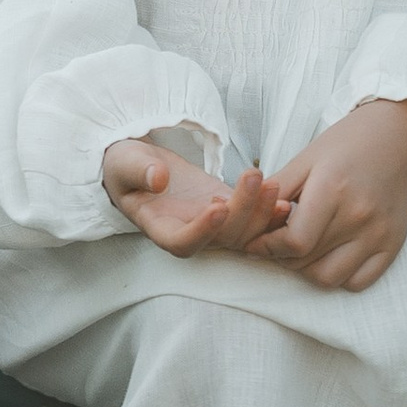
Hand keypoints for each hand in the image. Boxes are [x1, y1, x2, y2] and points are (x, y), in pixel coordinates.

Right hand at [102, 140, 294, 258]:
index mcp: (159, 228)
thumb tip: (158, 178)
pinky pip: (252, 218)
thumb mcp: (125, 162)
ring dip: (261, 213)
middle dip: (242, 212)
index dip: (202, 231)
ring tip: (273, 184)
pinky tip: (281, 191)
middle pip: (222, 238)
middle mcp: (189, 233)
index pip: (182, 243)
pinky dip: (268, 209)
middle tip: (254, 178)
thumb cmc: (127, 165)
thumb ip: (140, 170)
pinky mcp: (228, 209)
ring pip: (243, 233)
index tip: (216, 205)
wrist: (140, 164)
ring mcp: (211, 224)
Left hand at [254, 98, 406, 291]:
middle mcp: (359, 216)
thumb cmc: (346, 144)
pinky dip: (338, 277)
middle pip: (307, 262)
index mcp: (332, 189)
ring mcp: (379, 234)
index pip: (294, 242)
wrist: (399, 137)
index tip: (256, 242)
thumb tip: (242, 217)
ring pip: (329, 278)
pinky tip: (328, 255)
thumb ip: (274, 190)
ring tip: (301, 250)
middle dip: (281, 258)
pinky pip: (358, 282)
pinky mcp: (393, 245)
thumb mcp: (305, 158)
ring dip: (307, 270)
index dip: (267, 247)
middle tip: (274, 244)